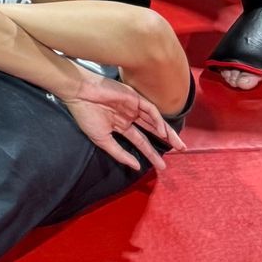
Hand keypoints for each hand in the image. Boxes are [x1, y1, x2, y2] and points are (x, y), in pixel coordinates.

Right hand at [59, 69, 182, 172]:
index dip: (151, 154)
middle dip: (167, 140)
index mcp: (121, 125)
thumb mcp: (102, 140)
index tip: (161, 166)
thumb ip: (119, 153)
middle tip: (181, 151)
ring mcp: (132, 106)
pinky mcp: (134, 97)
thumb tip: (136, 167)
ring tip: (178, 144)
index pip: (141, 142)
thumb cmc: (87, 116)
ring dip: (167, 131)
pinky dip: (157, 120)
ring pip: (155, 120)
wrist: (79, 94)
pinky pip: (150, 110)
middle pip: (152, 130)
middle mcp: (129, 116)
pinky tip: (162, 131)